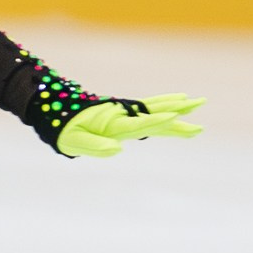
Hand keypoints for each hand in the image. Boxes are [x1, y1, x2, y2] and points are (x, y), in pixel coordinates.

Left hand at [56, 95, 204, 157]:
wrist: (54, 109)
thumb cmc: (64, 130)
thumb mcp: (74, 142)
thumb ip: (94, 146)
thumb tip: (117, 150)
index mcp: (111, 124)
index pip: (138, 123)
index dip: (155, 121)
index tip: (174, 117)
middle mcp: (121, 115)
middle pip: (153, 112)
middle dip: (176, 111)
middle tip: (198, 105)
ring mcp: (123, 112)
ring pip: (154, 108)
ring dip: (175, 106)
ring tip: (196, 102)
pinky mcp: (123, 113)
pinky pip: (147, 109)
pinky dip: (163, 106)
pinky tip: (177, 107)